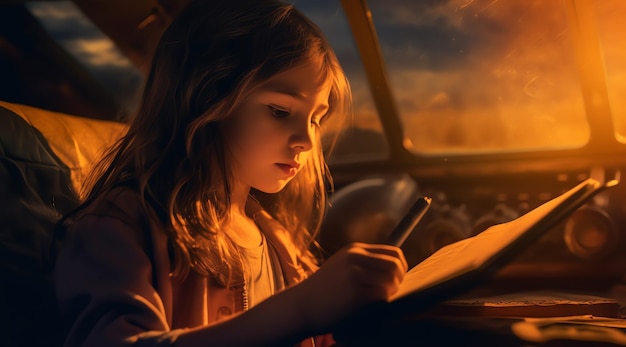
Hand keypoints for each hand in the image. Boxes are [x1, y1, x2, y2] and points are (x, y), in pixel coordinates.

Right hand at [292, 242, 407, 332]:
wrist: (301, 305)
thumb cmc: (323, 290)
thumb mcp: (341, 265)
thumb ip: (363, 262)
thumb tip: (393, 270)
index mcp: (355, 250)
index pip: (393, 253)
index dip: (400, 268)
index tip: (395, 280)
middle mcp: (356, 258)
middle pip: (396, 265)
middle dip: (399, 280)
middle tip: (390, 292)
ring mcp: (354, 274)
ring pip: (391, 280)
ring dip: (390, 292)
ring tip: (379, 299)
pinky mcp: (354, 291)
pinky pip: (381, 295)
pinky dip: (382, 302)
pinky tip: (372, 306)